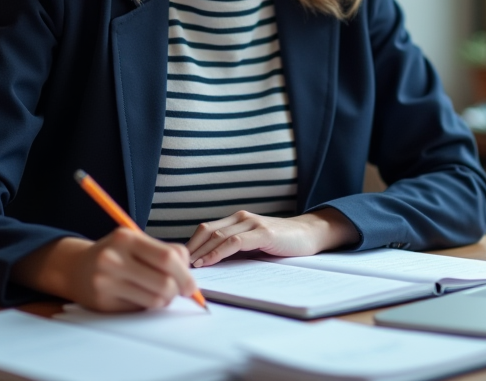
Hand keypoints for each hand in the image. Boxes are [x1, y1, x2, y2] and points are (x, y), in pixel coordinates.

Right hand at [12, 231, 199, 311]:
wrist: (76, 268)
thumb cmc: (116, 254)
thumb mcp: (136, 242)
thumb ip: (164, 252)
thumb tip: (190, 278)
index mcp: (126, 238)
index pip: (167, 257)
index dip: (185, 273)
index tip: (191, 284)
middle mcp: (113, 258)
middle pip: (164, 282)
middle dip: (178, 290)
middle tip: (178, 291)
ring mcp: (106, 281)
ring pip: (154, 300)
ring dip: (164, 300)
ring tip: (158, 293)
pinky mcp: (103, 302)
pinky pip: (139, 309)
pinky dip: (146, 306)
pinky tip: (138, 296)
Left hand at [186, 208, 358, 266]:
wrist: (310, 234)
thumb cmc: (281, 243)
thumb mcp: (254, 245)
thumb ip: (236, 248)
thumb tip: (209, 265)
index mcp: (236, 220)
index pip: (205, 230)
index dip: (190, 244)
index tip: (177, 261)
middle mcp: (241, 218)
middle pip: (206, 231)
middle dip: (190, 249)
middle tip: (175, 266)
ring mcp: (252, 223)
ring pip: (217, 235)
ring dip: (200, 252)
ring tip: (187, 267)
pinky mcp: (263, 233)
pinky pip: (234, 241)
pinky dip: (218, 252)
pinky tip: (208, 262)